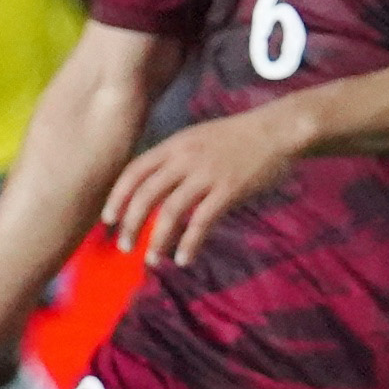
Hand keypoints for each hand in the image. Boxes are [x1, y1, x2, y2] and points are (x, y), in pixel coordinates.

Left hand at [102, 106, 305, 266]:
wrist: (279, 129)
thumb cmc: (238, 137)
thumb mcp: (197, 138)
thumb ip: (174, 159)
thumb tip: (153, 187)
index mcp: (174, 146)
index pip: (134, 172)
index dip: (117, 197)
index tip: (108, 219)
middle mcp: (185, 159)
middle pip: (146, 195)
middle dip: (131, 225)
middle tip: (125, 247)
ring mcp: (207, 174)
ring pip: (170, 212)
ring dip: (158, 240)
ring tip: (153, 260)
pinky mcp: (230, 189)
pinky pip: (202, 222)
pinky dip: (189, 244)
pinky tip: (184, 259)